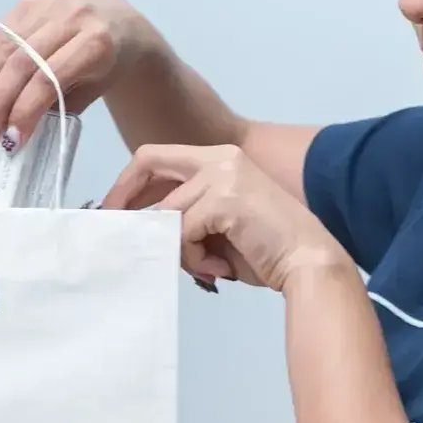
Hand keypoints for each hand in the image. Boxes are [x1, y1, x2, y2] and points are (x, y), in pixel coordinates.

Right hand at [0, 0, 157, 152]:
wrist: (118, 23)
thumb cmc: (106, 65)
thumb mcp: (92, 90)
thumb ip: (57, 107)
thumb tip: (11, 134)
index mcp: (94, 43)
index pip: (49, 80)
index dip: (24, 111)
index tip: (9, 143)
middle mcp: (70, 18)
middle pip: (20, 63)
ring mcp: (46, 6)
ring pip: (0, 47)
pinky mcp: (27, 3)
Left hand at [101, 144, 352, 293]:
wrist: (309, 262)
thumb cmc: (267, 250)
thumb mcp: (218, 224)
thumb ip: (186, 215)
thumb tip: (141, 225)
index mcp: (222, 157)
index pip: (159, 156)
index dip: (130, 183)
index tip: (115, 210)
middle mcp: (221, 157)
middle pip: (148, 161)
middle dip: (122, 196)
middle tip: (112, 226)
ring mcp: (223, 175)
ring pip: (166, 212)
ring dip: (178, 249)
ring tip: (207, 266)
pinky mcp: (224, 199)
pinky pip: (181, 232)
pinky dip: (192, 258)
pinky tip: (219, 266)